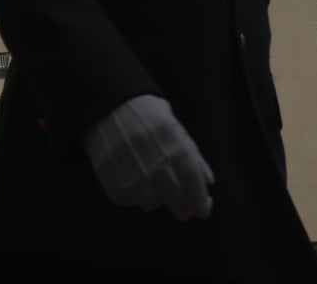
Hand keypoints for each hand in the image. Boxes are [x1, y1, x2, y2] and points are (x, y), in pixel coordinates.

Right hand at [82, 94, 213, 220]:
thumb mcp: (175, 127)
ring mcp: (132, 177)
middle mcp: (155, 166)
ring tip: (152, 182)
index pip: (192, 182)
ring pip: (152, 204)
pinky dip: (134, 195)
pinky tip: (133, 179)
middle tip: (183, 205)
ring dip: (156, 198)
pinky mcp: (112, 184)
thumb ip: (193, 156)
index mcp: (174, 147)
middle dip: (183, 207)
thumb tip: (208, 182)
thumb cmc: (147, 115)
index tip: (203, 210)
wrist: (108, 106)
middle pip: (175, 200)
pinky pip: (130, 201)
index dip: (200, 200)